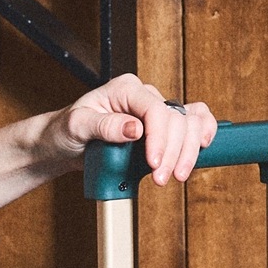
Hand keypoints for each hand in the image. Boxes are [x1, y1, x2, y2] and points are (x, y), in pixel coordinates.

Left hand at [42, 74, 218, 185]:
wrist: (64, 143)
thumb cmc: (66, 130)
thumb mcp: (77, 126)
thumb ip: (104, 126)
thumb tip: (135, 129)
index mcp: (126, 89)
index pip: (154, 109)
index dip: (159, 138)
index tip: (153, 164)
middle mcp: (144, 96)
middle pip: (176, 118)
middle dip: (174, 151)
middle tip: (161, 179)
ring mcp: (155, 111)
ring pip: (189, 122)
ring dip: (188, 150)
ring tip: (176, 176)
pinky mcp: (160, 128)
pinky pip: (192, 123)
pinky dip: (201, 134)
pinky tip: (203, 149)